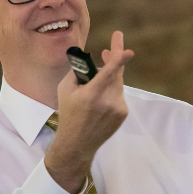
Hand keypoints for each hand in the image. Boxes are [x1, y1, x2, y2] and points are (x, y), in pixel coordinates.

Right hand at [44, 31, 133, 193]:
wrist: (78, 143)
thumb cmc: (69, 114)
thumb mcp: (64, 90)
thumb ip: (77, 72)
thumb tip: (91, 62)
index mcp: (92, 94)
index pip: (110, 72)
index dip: (120, 58)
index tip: (128, 50)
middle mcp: (108, 101)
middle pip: (116, 73)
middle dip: (114, 60)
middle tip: (107, 50)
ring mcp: (118, 108)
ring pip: (118, 83)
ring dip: (110, 78)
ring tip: (97, 80)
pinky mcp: (123, 113)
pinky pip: (119, 94)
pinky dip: (111, 92)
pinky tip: (101, 99)